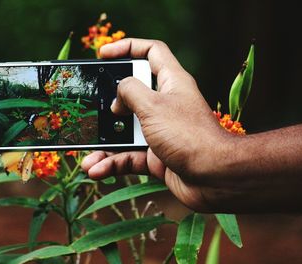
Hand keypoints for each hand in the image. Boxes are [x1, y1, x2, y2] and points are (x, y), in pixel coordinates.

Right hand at [82, 38, 235, 211]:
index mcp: (171, 82)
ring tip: (86, 157)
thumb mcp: (153, 106)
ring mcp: (159, 132)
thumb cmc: (188, 135)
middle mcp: (165, 105)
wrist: (215, 178)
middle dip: (108, 104)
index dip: (127, 47)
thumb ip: (130, 91)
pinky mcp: (156, 156)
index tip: (103, 54)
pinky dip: (112, 163)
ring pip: (125, 133)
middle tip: (88, 109)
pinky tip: (96, 169)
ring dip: (104, 145)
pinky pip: (128, 157)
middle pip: (131, 95)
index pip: (151, 52)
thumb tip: (117, 95)